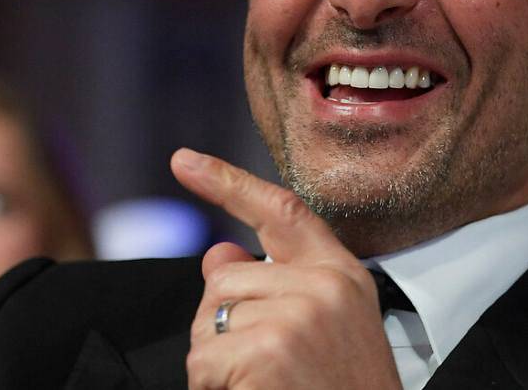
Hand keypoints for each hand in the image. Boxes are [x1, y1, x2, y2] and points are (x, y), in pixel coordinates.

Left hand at [171, 148, 401, 389]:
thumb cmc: (343, 389)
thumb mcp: (325, 329)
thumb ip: (276, 286)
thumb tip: (217, 252)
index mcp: (342, 274)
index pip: (280, 211)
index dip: (227, 182)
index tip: (183, 161)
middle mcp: (322, 286)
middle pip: (225, 277)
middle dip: (223, 322)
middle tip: (264, 368)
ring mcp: (295, 316)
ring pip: (208, 321)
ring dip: (218, 362)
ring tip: (265, 386)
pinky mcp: (266, 352)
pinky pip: (203, 361)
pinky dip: (213, 388)